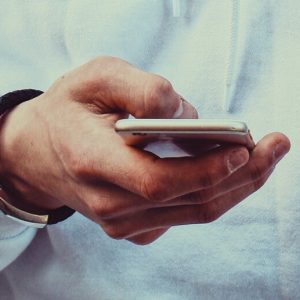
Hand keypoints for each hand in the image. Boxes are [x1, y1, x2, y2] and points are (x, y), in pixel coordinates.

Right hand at [0, 56, 289, 244]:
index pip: (158, 180)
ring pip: (192, 211)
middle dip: (240, 176)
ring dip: (234, 186)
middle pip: (188, 200)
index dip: (206, 168)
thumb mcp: (96, 78)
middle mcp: (107, 202)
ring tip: (262, 158)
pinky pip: (182, 214)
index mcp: (93, 162)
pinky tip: (226, 171)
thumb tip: (187, 114)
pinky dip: (211, 193)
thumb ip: (142, 89)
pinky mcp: (131, 226)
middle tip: (275, 148)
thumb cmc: (68, 110)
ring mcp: (119, 221)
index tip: (246, 148)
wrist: (38, 149)